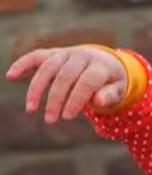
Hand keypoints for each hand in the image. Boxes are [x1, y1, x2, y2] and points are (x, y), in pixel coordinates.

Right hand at [6, 45, 126, 122]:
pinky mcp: (54, 53)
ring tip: (30, 109)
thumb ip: (110, 95)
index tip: (67, 117)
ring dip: (37, 88)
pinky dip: (22, 64)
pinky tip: (10, 76)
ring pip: (47, 68)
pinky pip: (36, 56)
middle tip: (49, 120)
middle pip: (64, 77)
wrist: (107, 62)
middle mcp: (81, 55)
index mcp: (100, 66)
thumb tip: (98, 101)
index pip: (85, 82)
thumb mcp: (118, 90)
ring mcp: (66, 53)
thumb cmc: (112, 83)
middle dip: (55, 99)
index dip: (76, 100)